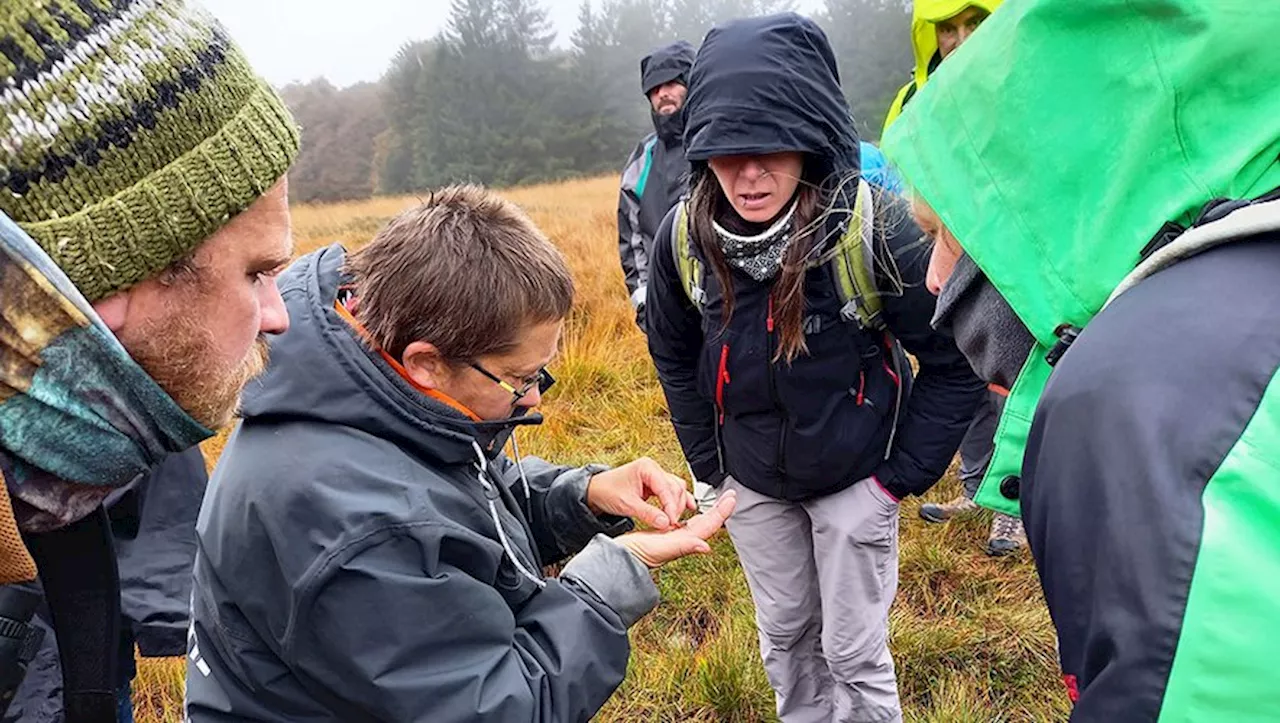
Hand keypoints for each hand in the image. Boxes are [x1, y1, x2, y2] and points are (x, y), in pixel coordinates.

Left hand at [586, 458, 695, 530]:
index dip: (671, 506)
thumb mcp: (627, 504)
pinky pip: (672, 491)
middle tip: (673, 523)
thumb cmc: (607, 491)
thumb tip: (665, 523)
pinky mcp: (655, 485)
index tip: (672, 521)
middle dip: (676, 506)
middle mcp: (653, 469)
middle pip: (675, 487)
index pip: (666, 487)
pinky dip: (678, 501)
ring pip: (676, 489)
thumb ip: (648, 513)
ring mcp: (655, 476)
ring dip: (678, 504)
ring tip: (676, 520)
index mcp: (647, 467)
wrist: (596, 491)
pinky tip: (689, 508)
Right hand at [617, 490, 736, 567]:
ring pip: (697, 522)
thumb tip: (706, 547)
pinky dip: (690, 515)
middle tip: (730, 496)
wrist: (621, 558)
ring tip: (716, 501)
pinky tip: (689, 511)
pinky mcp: (664, 535)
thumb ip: (684, 547)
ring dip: (708, 511)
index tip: (731, 498)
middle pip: (707, 522)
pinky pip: (683, 523)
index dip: (722, 511)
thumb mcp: (661, 550)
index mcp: (685, 541)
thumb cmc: (638, 555)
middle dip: (719, 509)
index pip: (709, 525)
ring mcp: (674, 538)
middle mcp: (682, 540)